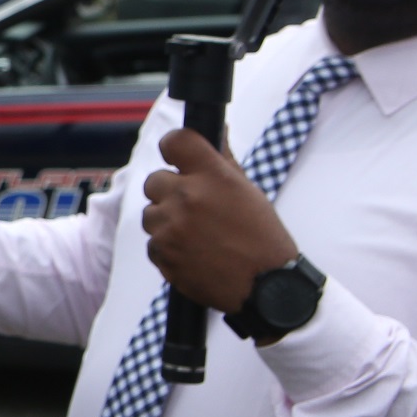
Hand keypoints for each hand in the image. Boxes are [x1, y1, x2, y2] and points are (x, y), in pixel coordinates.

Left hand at [141, 129, 301, 317]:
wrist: (267, 287)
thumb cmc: (262, 237)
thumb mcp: (248, 192)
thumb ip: (224, 160)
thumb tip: (217, 129)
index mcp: (213, 176)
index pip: (175, 142)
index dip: (174, 148)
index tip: (178, 158)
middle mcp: (187, 196)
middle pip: (154, 180)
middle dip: (169, 192)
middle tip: (195, 209)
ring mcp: (170, 225)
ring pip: (150, 213)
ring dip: (167, 221)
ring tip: (199, 235)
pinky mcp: (161, 252)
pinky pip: (152, 242)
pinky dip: (167, 247)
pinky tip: (193, 253)